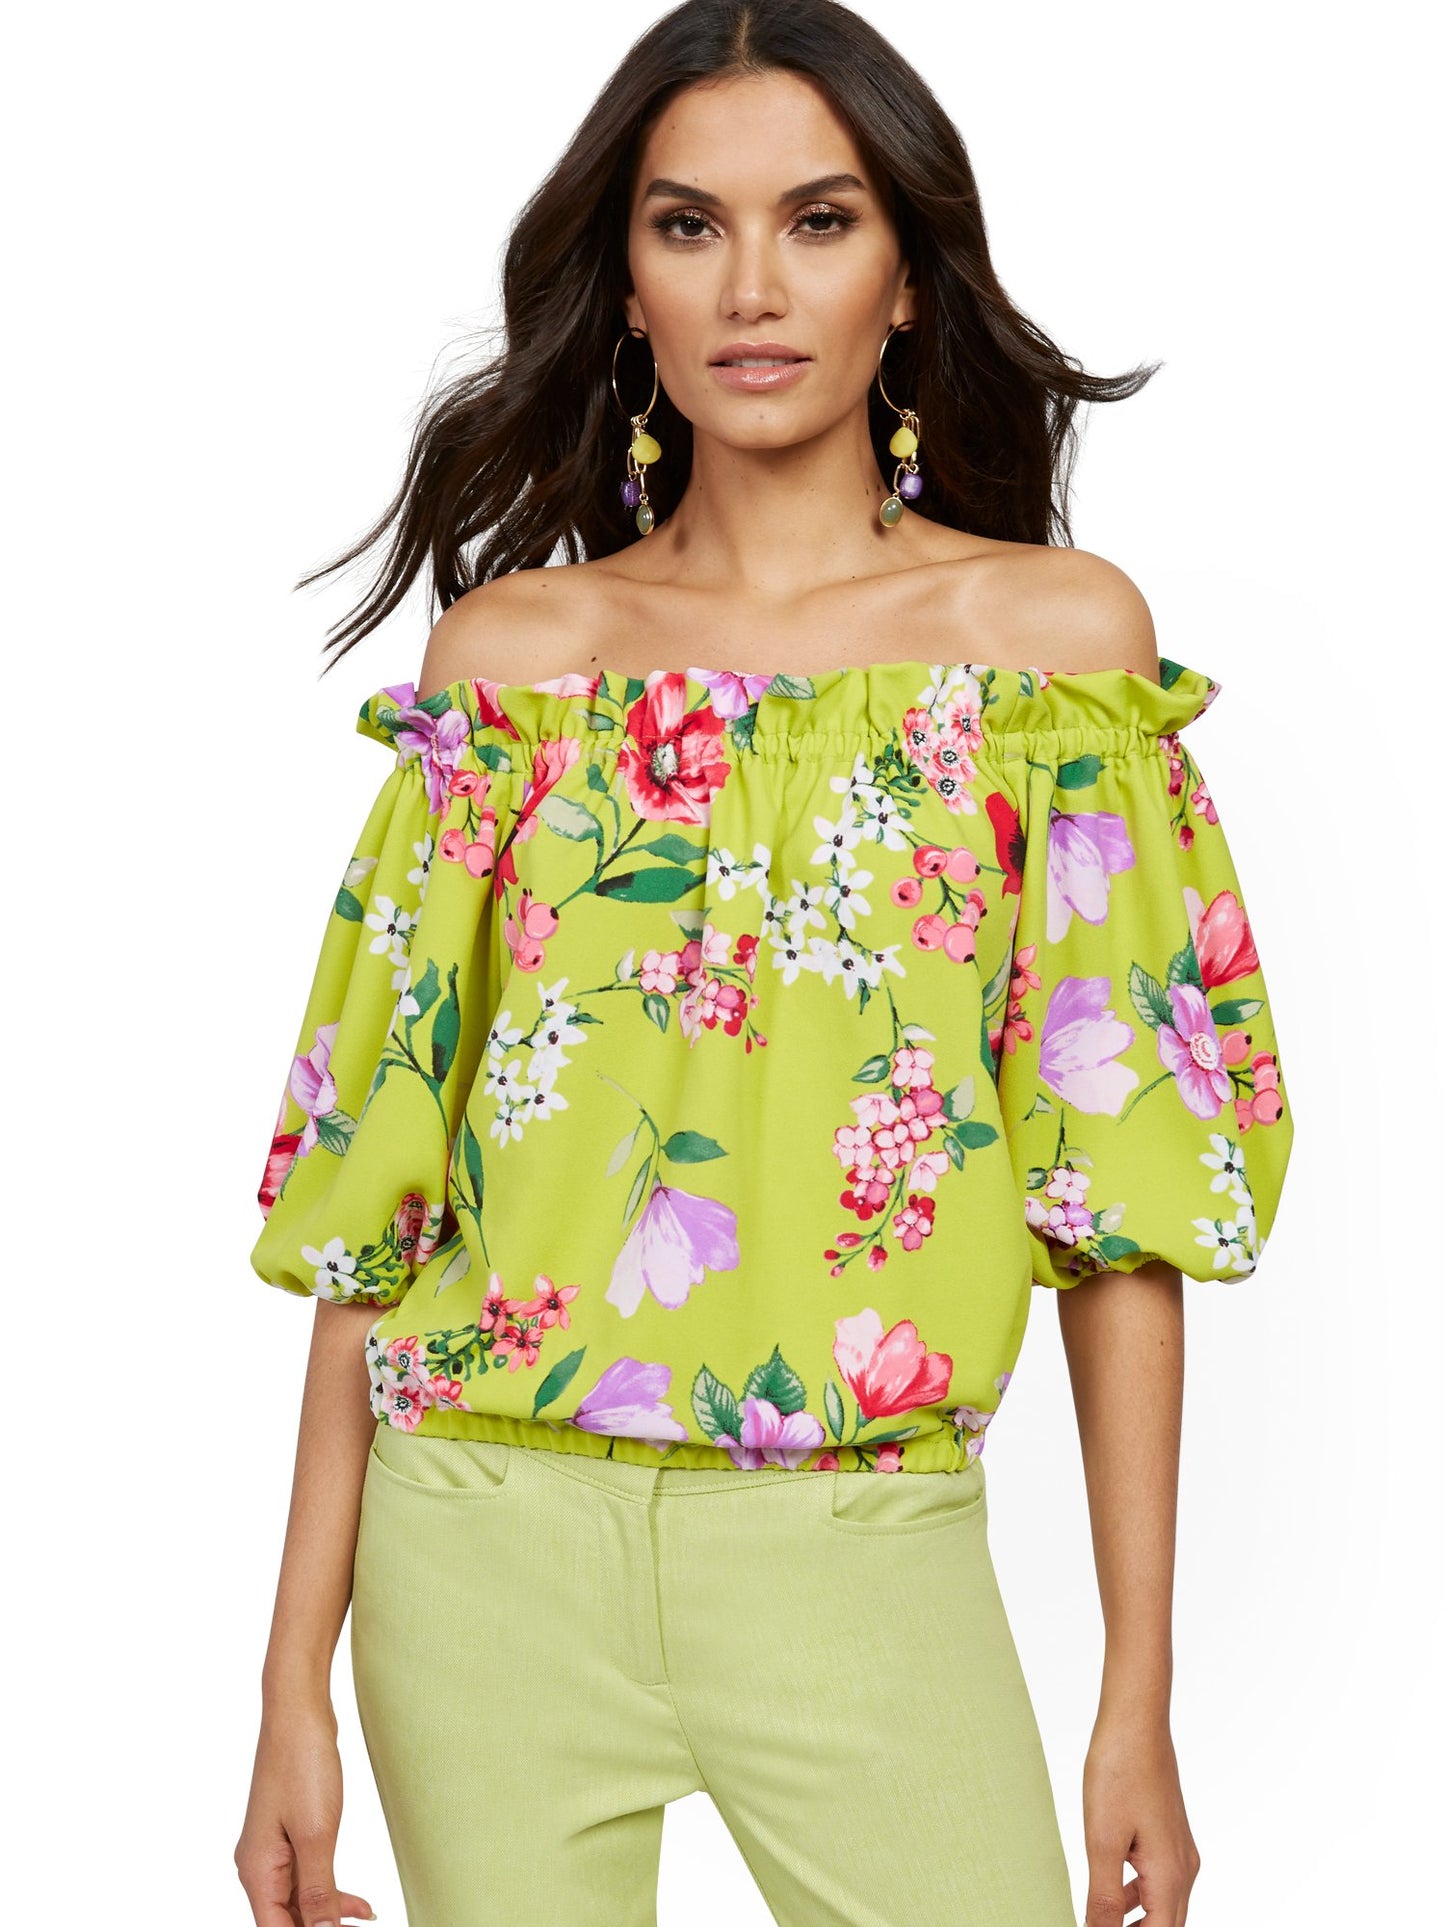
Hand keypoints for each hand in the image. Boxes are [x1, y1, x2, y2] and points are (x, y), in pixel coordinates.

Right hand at [235, 1698, 375, 1925]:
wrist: (298, 1713)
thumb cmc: (302, 1764)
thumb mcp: (316, 1834)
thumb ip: (319, 1891)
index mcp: (257, 1871)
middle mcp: (258, 1866)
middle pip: (285, 1919)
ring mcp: (271, 1850)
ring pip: (297, 1901)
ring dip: (329, 1914)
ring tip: (366, 1919)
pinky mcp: (286, 1835)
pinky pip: (305, 1877)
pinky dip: (329, 1891)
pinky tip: (356, 1902)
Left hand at [1081, 1710, 1200, 1924]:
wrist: (1136, 1723)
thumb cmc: (1119, 1773)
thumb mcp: (1103, 1841)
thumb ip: (1104, 1897)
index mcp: (1170, 1876)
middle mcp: (1183, 1868)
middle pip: (1166, 1925)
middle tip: (1098, 1926)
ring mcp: (1179, 1851)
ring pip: (1163, 1905)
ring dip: (1137, 1921)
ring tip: (1101, 1920)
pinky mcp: (1169, 1836)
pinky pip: (1158, 1881)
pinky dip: (1138, 1896)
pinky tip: (1113, 1890)